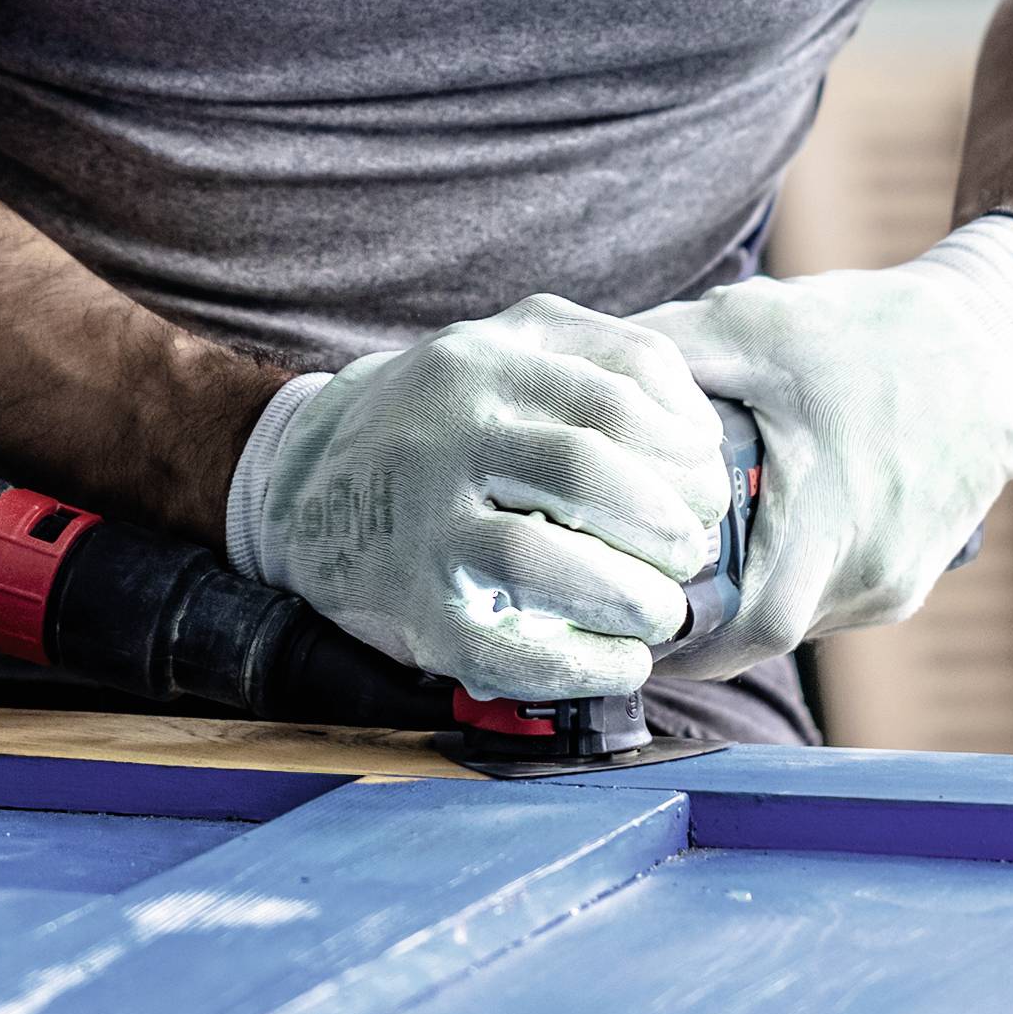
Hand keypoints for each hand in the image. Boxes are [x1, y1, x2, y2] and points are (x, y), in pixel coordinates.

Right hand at [224, 296, 733, 701]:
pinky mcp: (413, 609)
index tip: (705, 488)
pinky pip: (505, 650)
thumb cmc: (444, 419)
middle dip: (669, 524)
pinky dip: (583, 666)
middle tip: (691, 552)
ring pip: (541, 562)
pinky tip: (622, 662)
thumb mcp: (510, 347)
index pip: (621, 398)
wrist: (306, 484)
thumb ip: (608, 359)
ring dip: (633, 597)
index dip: (687, 452)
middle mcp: (447, 436)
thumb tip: (704, 434)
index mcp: (486, 363)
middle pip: (588, 473)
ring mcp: (423, 525)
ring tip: (660, 609)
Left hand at [634, 215, 1012, 680]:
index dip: (676, 636)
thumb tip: (568, 375)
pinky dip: (779, 584)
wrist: (993, 342)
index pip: (742, 629)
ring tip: (670, 566)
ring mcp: (894, 581)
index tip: (617, 613)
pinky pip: (826, 603)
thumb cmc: (871, 330)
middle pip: (759, 634)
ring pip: (793, 623)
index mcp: (831, 519)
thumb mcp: (754, 323)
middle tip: (625, 588)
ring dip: (736, 604)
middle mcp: (868, 570)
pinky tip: (741, 546)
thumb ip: (660, 352)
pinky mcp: (908, 577)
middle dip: (693, 621)